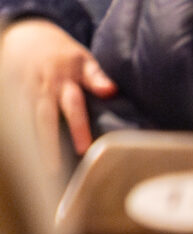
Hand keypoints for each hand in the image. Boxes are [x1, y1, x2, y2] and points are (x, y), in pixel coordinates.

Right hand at [1, 19, 114, 155]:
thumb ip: (97, 76)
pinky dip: (19, 135)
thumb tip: (111, 90)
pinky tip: (25, 157)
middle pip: (44, 118)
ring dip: (32, 144)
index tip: (83, 150)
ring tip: (40, 168)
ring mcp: (24, 90)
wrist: (29, 35)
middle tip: (55, 170)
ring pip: (25, 120)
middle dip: (49, 144)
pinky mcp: (12, 93)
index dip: (77, 128)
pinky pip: (15, 117)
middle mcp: (42, 87)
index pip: (72, 106)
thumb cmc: (64, 55)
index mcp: (64, 80)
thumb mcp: (83, 60)